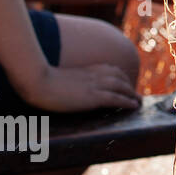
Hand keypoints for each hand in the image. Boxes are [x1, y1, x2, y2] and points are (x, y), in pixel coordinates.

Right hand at [15, 64, 142, 113]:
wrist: (37, 80)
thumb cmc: (42, 80)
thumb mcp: (62, 77)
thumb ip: (72, 79)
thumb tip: (72, 85)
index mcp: (88, 69)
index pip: (112, 70)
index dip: (121, 77)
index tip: (125, 84)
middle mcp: (95, 74)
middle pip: (121, 78)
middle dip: (130, 86)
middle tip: (135, 95)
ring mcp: (95, 85)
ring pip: (123, 88)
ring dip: (133, 95)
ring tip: (138, 102)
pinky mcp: (94, 96)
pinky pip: (117, 98)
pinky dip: (128, 102)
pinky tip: (134, 106)